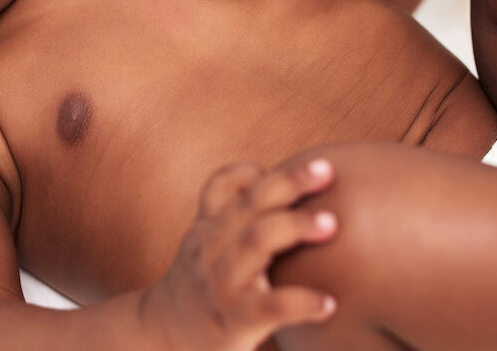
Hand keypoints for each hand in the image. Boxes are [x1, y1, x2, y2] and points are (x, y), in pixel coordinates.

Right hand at [140, 158, 338, 349]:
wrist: (164, 339)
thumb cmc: (203, 285)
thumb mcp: (207, 243)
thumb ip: (235, 213)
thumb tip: (282, 178)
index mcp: (208, 227)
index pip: (223, 186)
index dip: (256, 170)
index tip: (304, 164)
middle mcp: (211, 247)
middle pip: (249, 204)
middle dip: (289, 182)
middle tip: (328, 171)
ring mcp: (220, 282)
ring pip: (254, 241)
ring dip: (294, 226)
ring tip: (332, 224)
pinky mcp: (233, 319)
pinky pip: (270, 306)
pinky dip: (301, 302)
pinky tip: (328, 303)